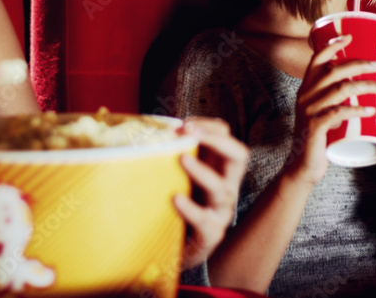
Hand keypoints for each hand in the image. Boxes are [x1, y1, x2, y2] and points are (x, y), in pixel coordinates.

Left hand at [175, 118, 249, 269]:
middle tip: (189, 133)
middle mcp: (226, 186)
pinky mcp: (210, 235)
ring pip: (223, 189)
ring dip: (202, 171)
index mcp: (218, 167)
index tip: (183, 124)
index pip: (225, 136)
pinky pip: (206, 222)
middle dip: (217, 140)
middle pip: (239, 156)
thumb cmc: (173, 206)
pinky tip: (175, 199)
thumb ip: (164, 152)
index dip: (208, 126)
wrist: (173, 252)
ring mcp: (220, 211)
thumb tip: (136, 123)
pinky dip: (191, 209)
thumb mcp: (173, 175)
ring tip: (182, 159)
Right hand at [284, 34, 375, 184]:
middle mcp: (305, 96)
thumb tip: (361, 89)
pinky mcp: (315, 126)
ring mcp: (309, 111)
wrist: (303, 167)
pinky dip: (357, 109)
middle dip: (360, 64)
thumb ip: (335, 101)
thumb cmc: (318, 139)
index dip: (332, 45)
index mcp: (306, 89)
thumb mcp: (323, 114)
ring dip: (366, 85)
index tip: (350, 37)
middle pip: (335, 70)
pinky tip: (371, 109)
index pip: (316, 60)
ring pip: (341, 89)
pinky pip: (339, 113)